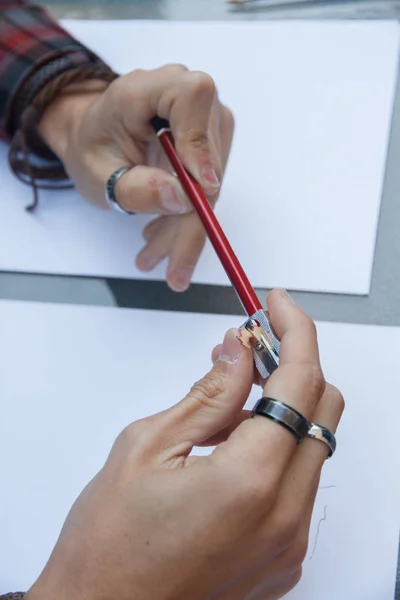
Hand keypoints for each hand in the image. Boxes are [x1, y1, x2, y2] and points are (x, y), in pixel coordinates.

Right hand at [25, 290, 343, 599]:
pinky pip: (300, 483)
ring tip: (234, 395)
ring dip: (285, 405)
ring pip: (315, 445)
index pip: (300, 382)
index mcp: (250, 482)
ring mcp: (289, 542)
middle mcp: (285, 517)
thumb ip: (208, 393)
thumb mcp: (148, 445)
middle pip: (323, 410)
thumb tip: (239, 351)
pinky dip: (279, 447)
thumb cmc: (108, 543)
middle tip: (253, 345)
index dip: (293, 331)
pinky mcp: (284, 556)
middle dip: (294, 364)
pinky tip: (237, 440)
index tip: (276, 306)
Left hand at [38, 66, 233, 291]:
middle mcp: (181, 94)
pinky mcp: (210, 139)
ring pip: (213, 178)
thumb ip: (136, 188)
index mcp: (144, 89)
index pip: (193, 98)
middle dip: (193, 218)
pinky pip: (208, 184)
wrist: (92, 139)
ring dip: (188, 226)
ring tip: (156, 255)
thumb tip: (183, 199)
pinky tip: (164, 239)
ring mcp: (202, 116)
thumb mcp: (99, 175)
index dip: (200, 144)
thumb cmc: (91, 149)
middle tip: (175, 268)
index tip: (200, 192)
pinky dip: (188, 217)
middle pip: (208, 154)